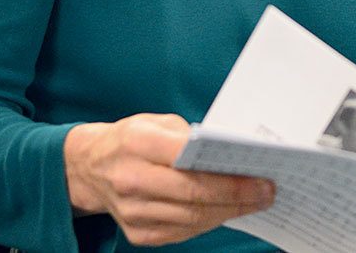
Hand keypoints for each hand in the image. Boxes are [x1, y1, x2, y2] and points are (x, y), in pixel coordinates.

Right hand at [64, 113, 275, 246]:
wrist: (89, 166)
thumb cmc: (132, 138)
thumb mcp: (158, 122)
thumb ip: (191, 137)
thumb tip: (232, 154)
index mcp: (138, 143)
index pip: (190, 163)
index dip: (229, 174)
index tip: (260, 175)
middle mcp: (131, 179)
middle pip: (194, 196)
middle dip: (237, 196)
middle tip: (266, 192)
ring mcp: (132, 211)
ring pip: (191, 218)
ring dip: (228, 211)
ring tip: (254, 202)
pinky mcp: (136, 232)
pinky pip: (181, 232)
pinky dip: (209, 221)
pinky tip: (227, 211)